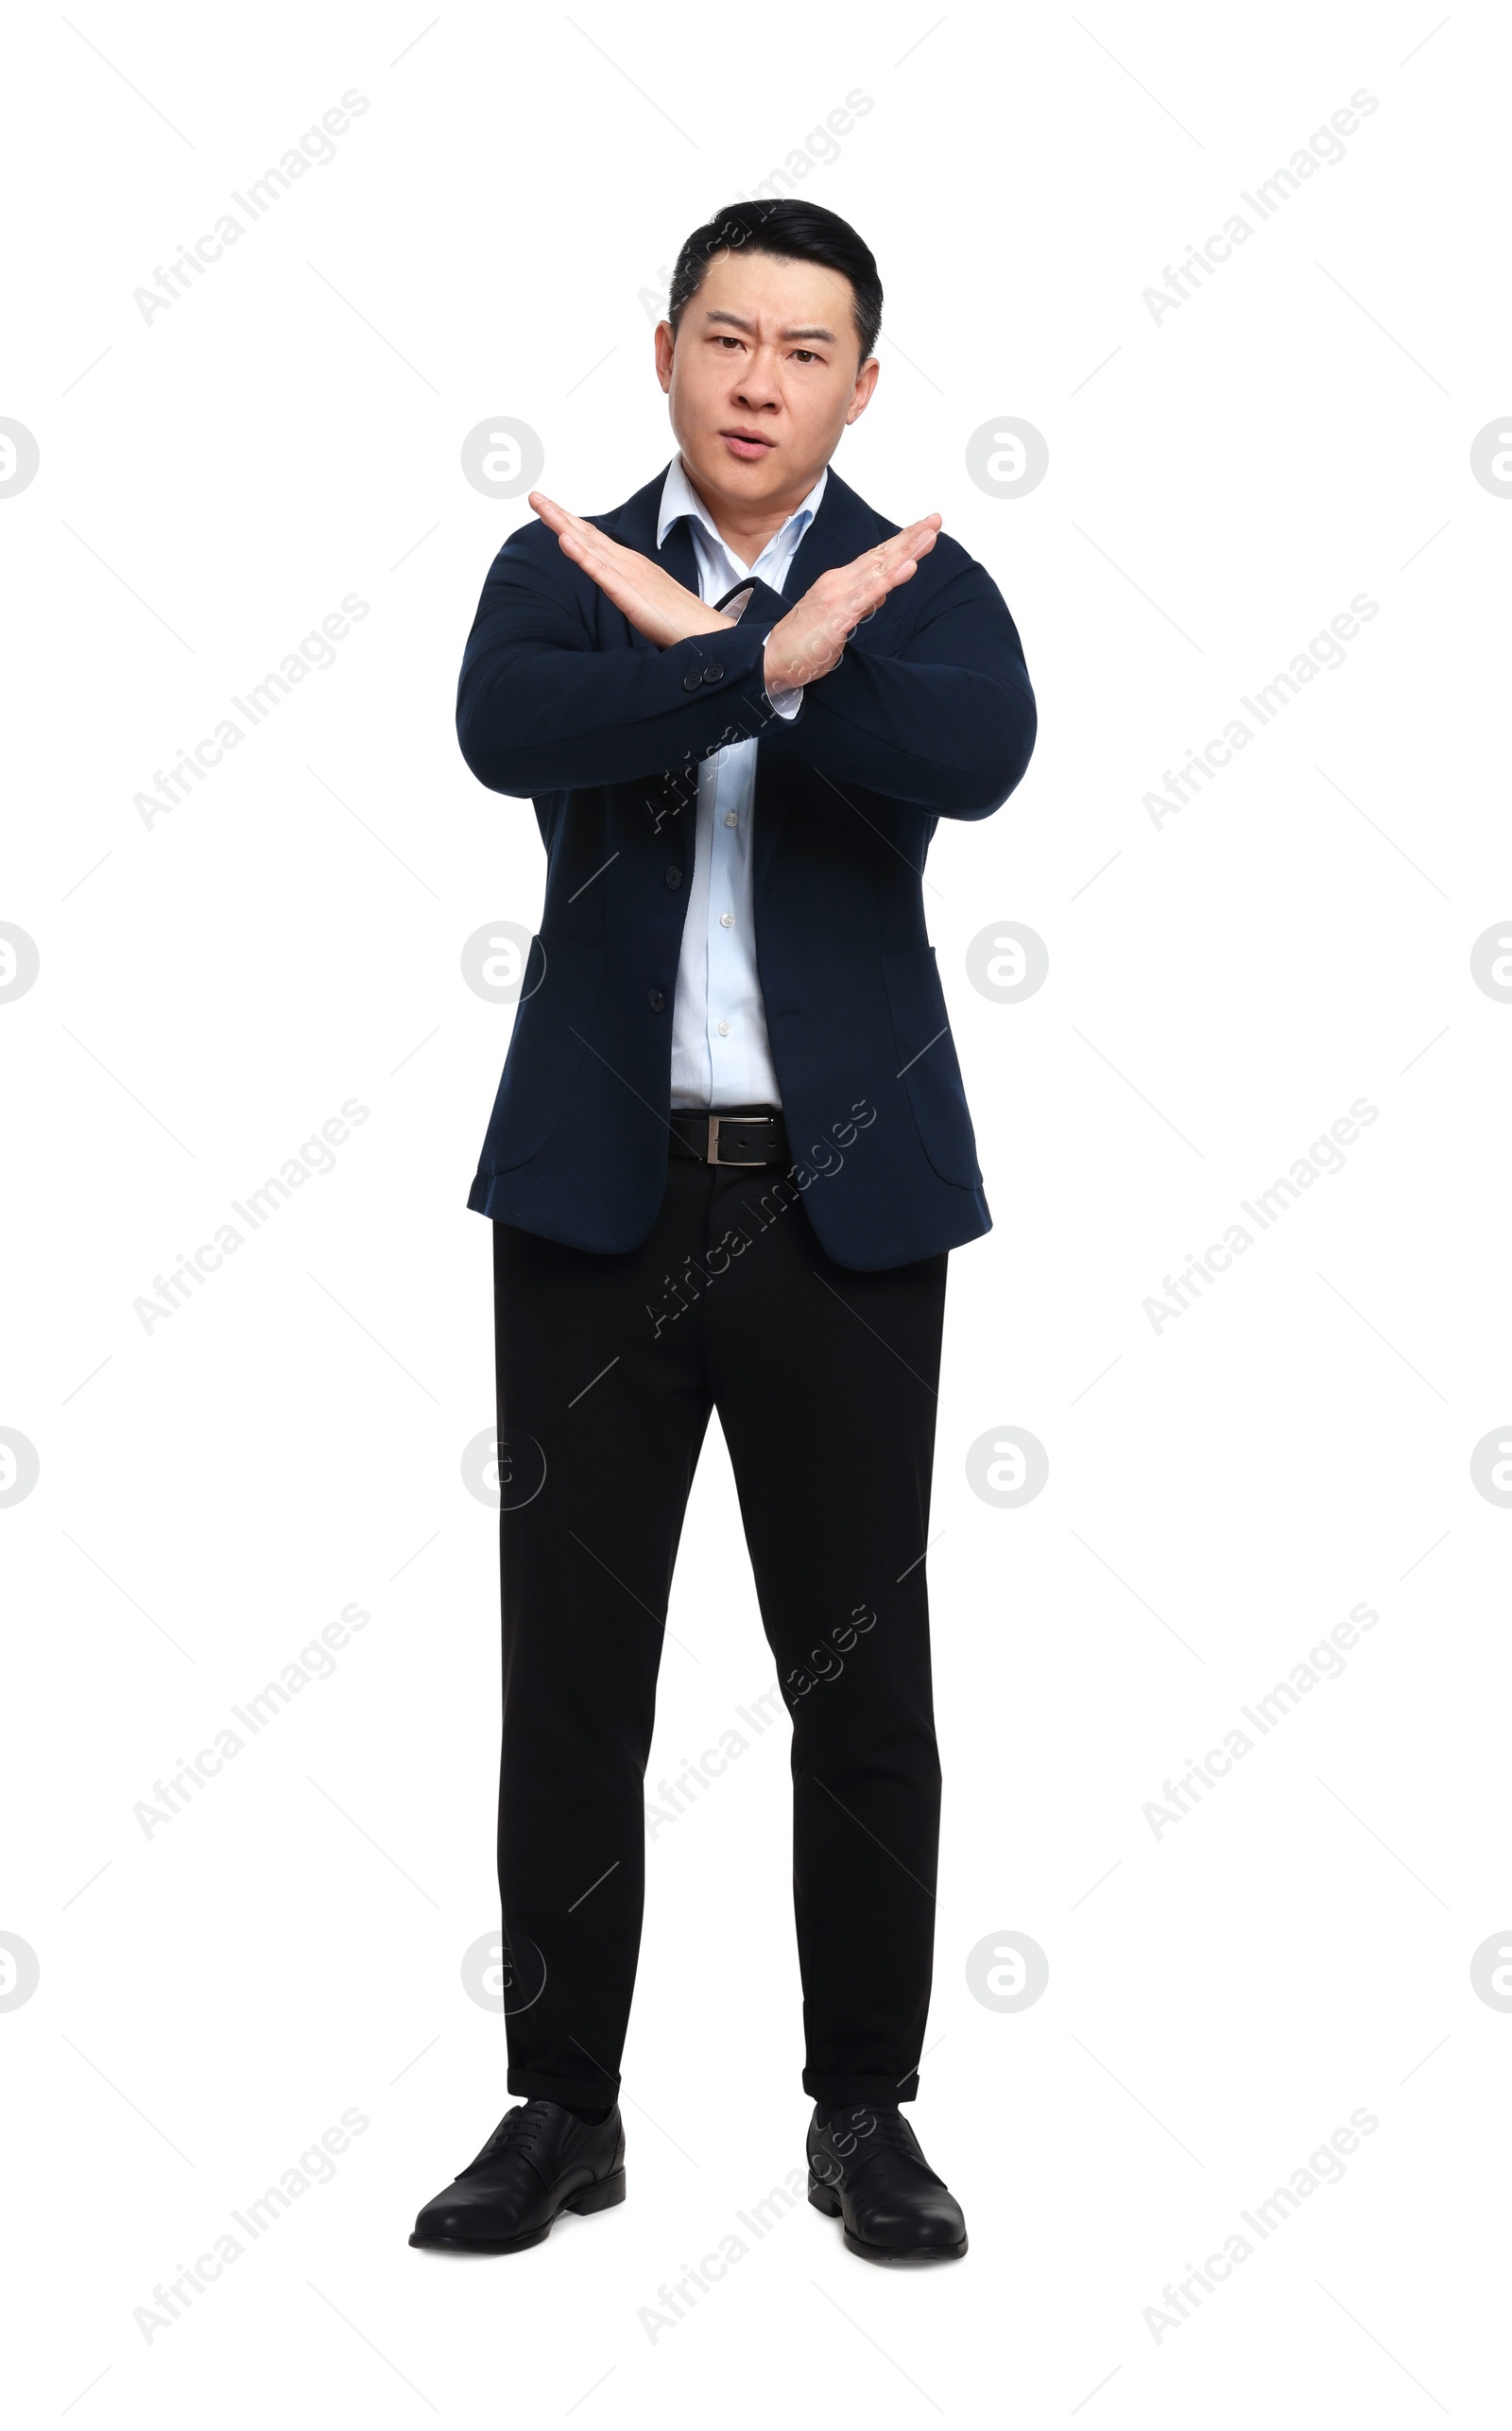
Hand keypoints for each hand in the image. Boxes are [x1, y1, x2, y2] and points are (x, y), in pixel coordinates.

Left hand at [529, 491, 733, 646]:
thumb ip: (633, 592)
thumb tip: (621, 592)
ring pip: (589, 546)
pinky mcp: (629, 594)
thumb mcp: (649, 602)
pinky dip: (581, 555)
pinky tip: (565, 541)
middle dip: (559, 515)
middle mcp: (628, 563)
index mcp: (632, 566)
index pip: (596, 541)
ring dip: (563, 525)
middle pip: (587, 535)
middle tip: (534, 496)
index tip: (550, 510)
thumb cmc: (682, 624)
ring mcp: (628, 576)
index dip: (571, 524)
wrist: (709, 634)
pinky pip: (601, 572)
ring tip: (541, 506)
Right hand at [763, 517, 940, 695]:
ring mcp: (839, 595)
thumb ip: (861, 602)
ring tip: (929, 535)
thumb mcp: (839, 619)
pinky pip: (869, 594)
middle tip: (936, 519)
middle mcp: (840, 581)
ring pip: (880, 569)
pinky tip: (909, 566)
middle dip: (911, 537)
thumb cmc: (803, 642)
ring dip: (907, 551)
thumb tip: (883, 592)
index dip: (902, 543)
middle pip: (882, 556)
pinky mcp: (838, 614)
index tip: (926, 530)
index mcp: (841, 582)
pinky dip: (891, 578)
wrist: (772, 658)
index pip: (877, 558)